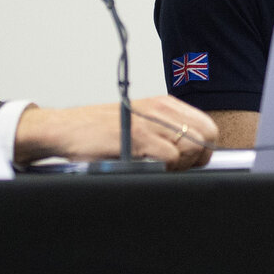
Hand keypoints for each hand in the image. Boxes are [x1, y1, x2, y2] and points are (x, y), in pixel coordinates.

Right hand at [15, 95, 217, 169]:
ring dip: (181, 166)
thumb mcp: (139, 122)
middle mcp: (161, 109)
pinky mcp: (138, 137)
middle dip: (196, 159)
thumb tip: (194, 153)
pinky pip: (171, 157)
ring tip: (159, 169)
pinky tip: (147, 168)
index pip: (207, 126)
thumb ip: (165, 131)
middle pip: (206, 137)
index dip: (204, 150)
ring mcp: (150, 121)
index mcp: (165, 104)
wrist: (66, 129)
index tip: (190, 162)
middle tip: (175, 169)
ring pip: (192, 147)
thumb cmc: (100, 131)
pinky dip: (165, 169)